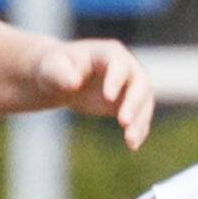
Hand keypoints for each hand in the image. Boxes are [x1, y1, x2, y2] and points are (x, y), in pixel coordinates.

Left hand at [33, 39, 153, 148]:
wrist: (62, 79)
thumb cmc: (56, 68)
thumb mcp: (53, 68)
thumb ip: (61, 74)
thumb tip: (74, 83)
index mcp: (109, 53)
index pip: (119, 65)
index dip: (116, 80)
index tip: (108, 98)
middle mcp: (127, 68)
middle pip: (140, 84)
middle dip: (134, 104)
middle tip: (123, 122)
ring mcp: (132, 87)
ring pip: (144, 103)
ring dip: (140, 122)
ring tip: (130, 142)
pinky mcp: (131, 104)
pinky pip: (141, 118)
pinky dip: (140, 131)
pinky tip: (133, 145)